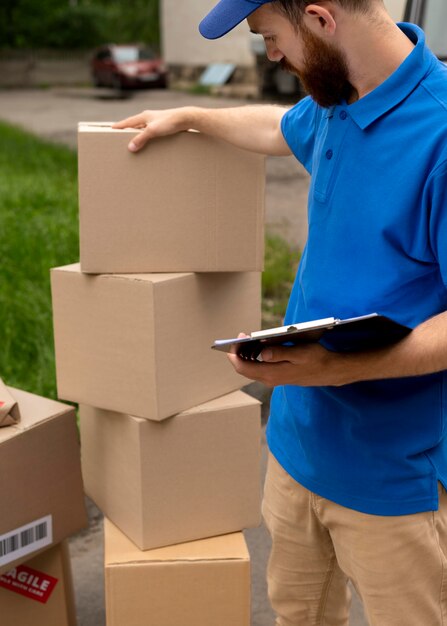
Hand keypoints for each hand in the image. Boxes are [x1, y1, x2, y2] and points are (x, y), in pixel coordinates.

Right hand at [112, 107, 192, 151]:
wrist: (186, 118)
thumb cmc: (169, 122)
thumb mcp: (152, 131)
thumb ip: (141, 139)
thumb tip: (130, 147)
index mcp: (144, 116)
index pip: (127, 122)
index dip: (119, 126)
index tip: (111, 129)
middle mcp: (149, 117)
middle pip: (135, 125)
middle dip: (127, 131)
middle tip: (120, 136)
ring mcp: (157, 121)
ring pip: (143, 128)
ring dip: (138, 134)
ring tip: (133, 142)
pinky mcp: (164, 126)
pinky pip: (151, 132)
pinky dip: (147, 137)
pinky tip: (149, 142)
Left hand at [227, 342, 349, 387]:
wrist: (330, 371)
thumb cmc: (317, 359)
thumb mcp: (300, 353)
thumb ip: (280, 353)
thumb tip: (263, 352)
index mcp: (272, 373)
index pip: (243, 367)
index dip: (234, 354)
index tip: (234, 340)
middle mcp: (269, 379)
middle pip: (243, 369)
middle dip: (237, 353)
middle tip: (241, 336)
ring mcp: (273, 379)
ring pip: (250, 369)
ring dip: (245, 355)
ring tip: (247, 340)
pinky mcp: (277, 376)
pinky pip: (258, 368)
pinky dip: (253, 358)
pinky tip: (258, 347)